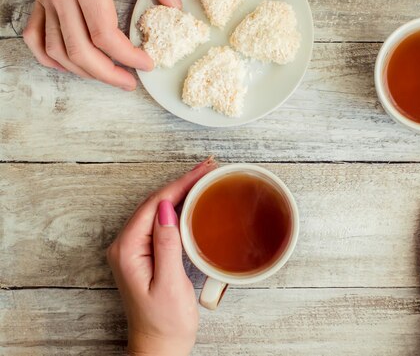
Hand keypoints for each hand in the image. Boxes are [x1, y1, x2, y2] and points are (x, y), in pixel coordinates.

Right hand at [24, 0, 181, 89]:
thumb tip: (174, 7)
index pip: (106, 36)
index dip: (129, 57)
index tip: (147, 63)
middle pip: (80, 52)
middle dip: (108, 75)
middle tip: (129, 83)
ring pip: (57, 51)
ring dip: (83, 72)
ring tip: (108, 76)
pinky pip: (35, 37)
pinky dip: (50, 57)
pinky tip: (70, 64)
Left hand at [107, 158, 215, 355]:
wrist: (159, 347)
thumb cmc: (165, 322)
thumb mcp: (169, 282)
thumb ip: (166, 243)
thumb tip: (165, 208)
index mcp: (128, 250)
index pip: (155, 205)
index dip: (180, 184)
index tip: (202, 170)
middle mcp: (126, 246)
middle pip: (155, 203)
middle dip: (182, 182)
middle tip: (208, 168)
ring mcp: (134, 250)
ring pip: (157, 210)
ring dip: (180, 192)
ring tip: (203, 178)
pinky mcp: (144, 255)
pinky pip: (160, 223)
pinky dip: (177, 208)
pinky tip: (191, 202)